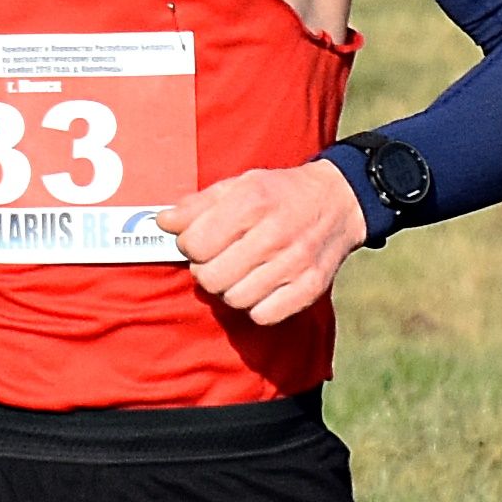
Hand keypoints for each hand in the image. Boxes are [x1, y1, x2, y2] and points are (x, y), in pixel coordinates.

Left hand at [172, 160, 370, 326]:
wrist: (338, 201)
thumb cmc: (279, 194)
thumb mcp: (238, 185)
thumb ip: (197, 205)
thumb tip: (162, 222)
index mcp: (252, 201)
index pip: (194, 244)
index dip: (190, 245)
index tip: (201, 240)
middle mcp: (274, 233)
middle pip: (210, 277)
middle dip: (207, 270)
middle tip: (219, 259)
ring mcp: (295, 262)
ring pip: (234, 299)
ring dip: (231, 289)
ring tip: (241, 272)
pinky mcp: (311, 287)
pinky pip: (264, 315)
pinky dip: (257, 306)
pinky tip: (261, 286)